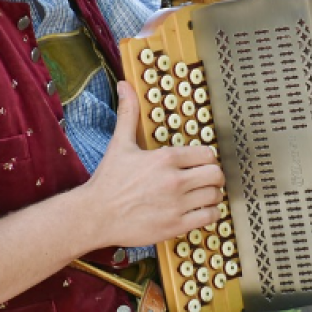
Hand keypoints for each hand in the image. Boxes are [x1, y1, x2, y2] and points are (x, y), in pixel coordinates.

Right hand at [82, 82, 224, 247]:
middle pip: (217, 174)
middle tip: (206, 180)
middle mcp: (174, 180)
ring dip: (213, 196)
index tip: (202, 164)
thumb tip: (125, 86)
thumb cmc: (108, 181)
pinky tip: (200, 212)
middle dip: (214, 177)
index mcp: (165, 158)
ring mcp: (177, 204)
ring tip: (203, 196)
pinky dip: (210, 214)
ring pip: (215, 196)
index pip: (207, 154)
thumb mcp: (120, 144)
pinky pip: (209, 218)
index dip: (208, 159)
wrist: (94, 215)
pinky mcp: (176, 225)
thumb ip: (128, 114)